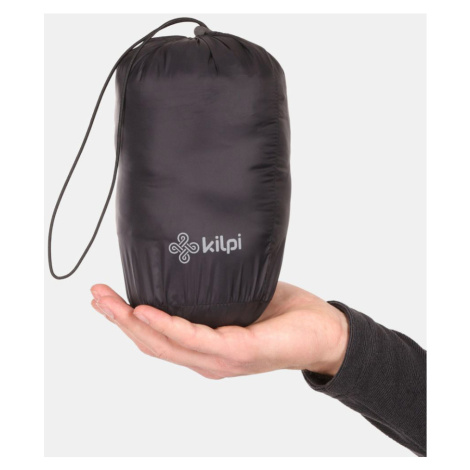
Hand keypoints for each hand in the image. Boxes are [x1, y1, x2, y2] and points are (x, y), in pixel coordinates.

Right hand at [90, 282, 348, 378]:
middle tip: (95, 295)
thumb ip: (216, 291)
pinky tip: (148, 311)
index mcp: (206, 348)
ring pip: (166, 345)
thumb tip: (194, 260)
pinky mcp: (238, 352)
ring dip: (133, 323)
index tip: (106, 297)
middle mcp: (207, 359)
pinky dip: (169, 326)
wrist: (325, 332)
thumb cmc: (284, 315)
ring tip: (109, 301)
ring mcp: (221, 360)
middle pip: (152, 343)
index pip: (158, 338)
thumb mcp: (242, 297)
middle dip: (119, 320)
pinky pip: (196, 339)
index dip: (128, 321)